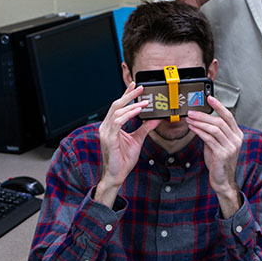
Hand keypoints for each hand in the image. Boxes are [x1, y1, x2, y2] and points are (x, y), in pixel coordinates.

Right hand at [95, 82, 159, 206]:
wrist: (117, 175)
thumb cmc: (123, 159)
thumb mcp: (138, 140)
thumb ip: (145, 128)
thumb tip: (155, 119)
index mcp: (112, 125)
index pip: (119, 106)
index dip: (127, 95)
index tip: (136, 86)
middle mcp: (106, 126)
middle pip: (117, 105)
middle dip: (129, 95)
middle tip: (141, 88)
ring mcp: (106, 131)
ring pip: (117, 111)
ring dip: (132, 105)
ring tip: (144, 102)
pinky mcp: (109, 138)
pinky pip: (118, 121)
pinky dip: (128, 114)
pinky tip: (138, 111)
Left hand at [186, 96, 243, 217]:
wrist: (222, 180)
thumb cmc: (219, 162)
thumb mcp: (217, 144)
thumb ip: (212, 133)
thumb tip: (200, 121)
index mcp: (237, 135)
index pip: (229, 116)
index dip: (219, 106)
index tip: (210, 98)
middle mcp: (236, 140)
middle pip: (220, 121)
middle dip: (204, 115)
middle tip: (192, 111)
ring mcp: (230, 147)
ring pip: (214, 128)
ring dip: (200, 122)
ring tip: (190, 119)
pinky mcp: (222, 154)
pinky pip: (209, 138)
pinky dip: (199, 131)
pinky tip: (192, 128)